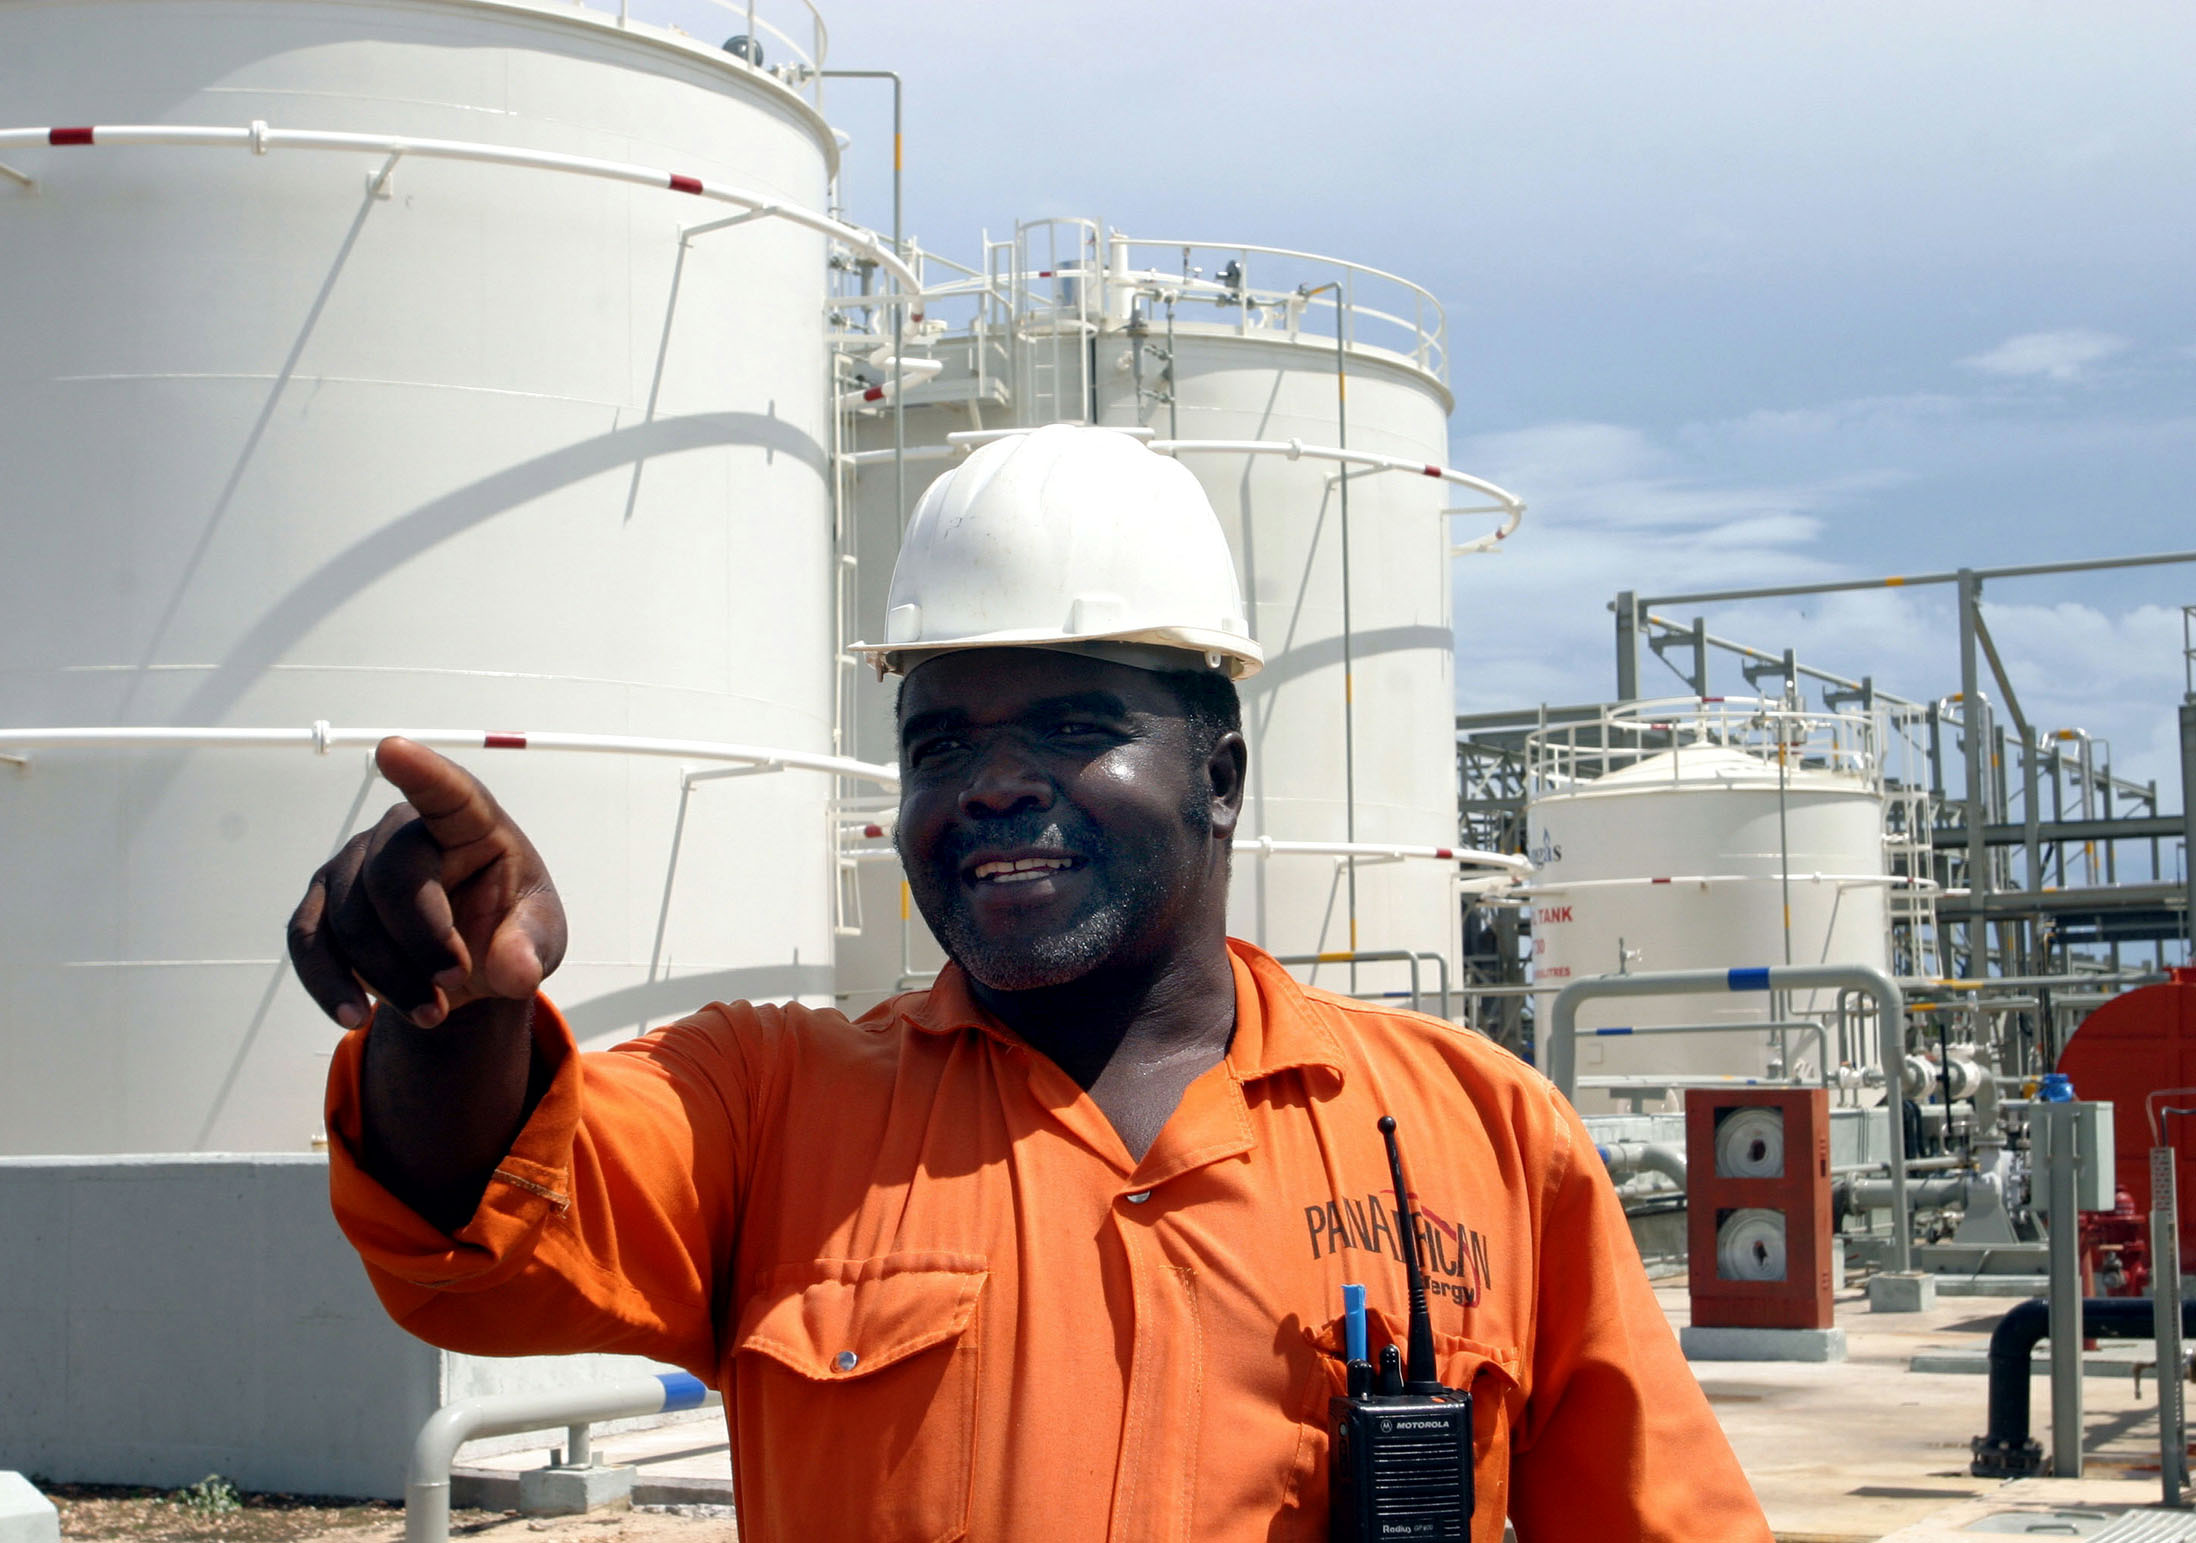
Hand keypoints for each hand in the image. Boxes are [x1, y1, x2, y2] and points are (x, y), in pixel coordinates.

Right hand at [287, 737, 566, 1029]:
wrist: (467, 969)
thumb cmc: (509, 930)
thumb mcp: (540, 940)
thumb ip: (531, 949)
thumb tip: (516, 971)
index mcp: (470, 824)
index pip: (446, 791)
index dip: (422, 772)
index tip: (392, 750)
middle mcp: (403, 833)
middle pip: (392, 877)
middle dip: (420, 941)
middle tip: (453, 984)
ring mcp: (354, 864)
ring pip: (349, 919)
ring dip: (387, 977)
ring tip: (432, 1013)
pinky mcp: (321, 904)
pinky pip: (308, 942)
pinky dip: (328, 984)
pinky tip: (354, 1015)